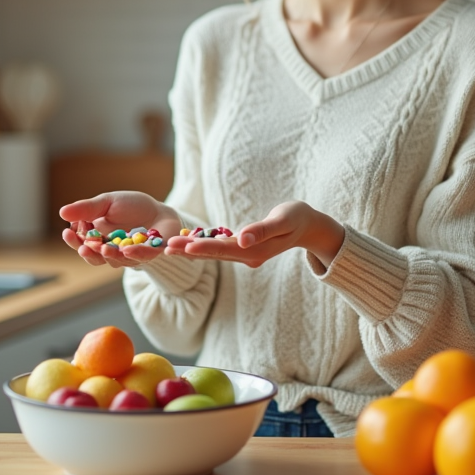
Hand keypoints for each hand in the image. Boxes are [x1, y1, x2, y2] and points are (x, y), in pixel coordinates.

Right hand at [60, 191, 182, 268]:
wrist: (159, 211)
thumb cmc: (131, 207)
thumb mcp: (106, 203)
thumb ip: (87, 209)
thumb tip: (62, 212)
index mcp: (99, 240)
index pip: (83, 245)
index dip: (74, 242)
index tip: (67, 232)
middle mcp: (112, 252)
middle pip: (96, 258)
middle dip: (89, 253)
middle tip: (82, 247)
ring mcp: (130, 256)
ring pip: (117, 261)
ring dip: (110, 256)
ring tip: (104, 248)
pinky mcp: (150, 255)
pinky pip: (142, 257)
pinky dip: (135, 254)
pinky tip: (127, 250)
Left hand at [165, 200, 344, 268]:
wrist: (309, 226)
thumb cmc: (298, 218)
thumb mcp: (284, 220)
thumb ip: (263, 230)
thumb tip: (242, 239)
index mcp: (256, 251)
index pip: (225, 250)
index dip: (204, 247)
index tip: (184, 246)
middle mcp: (248, 256)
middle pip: (214, 254)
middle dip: (189, 250)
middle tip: (165, 247)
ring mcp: (246, 254)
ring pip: (214, 253)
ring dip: (191, 249)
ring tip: (169, 247)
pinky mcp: (243, 248)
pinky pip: (220, 248)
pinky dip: (203, 246)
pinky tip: (187, 242)